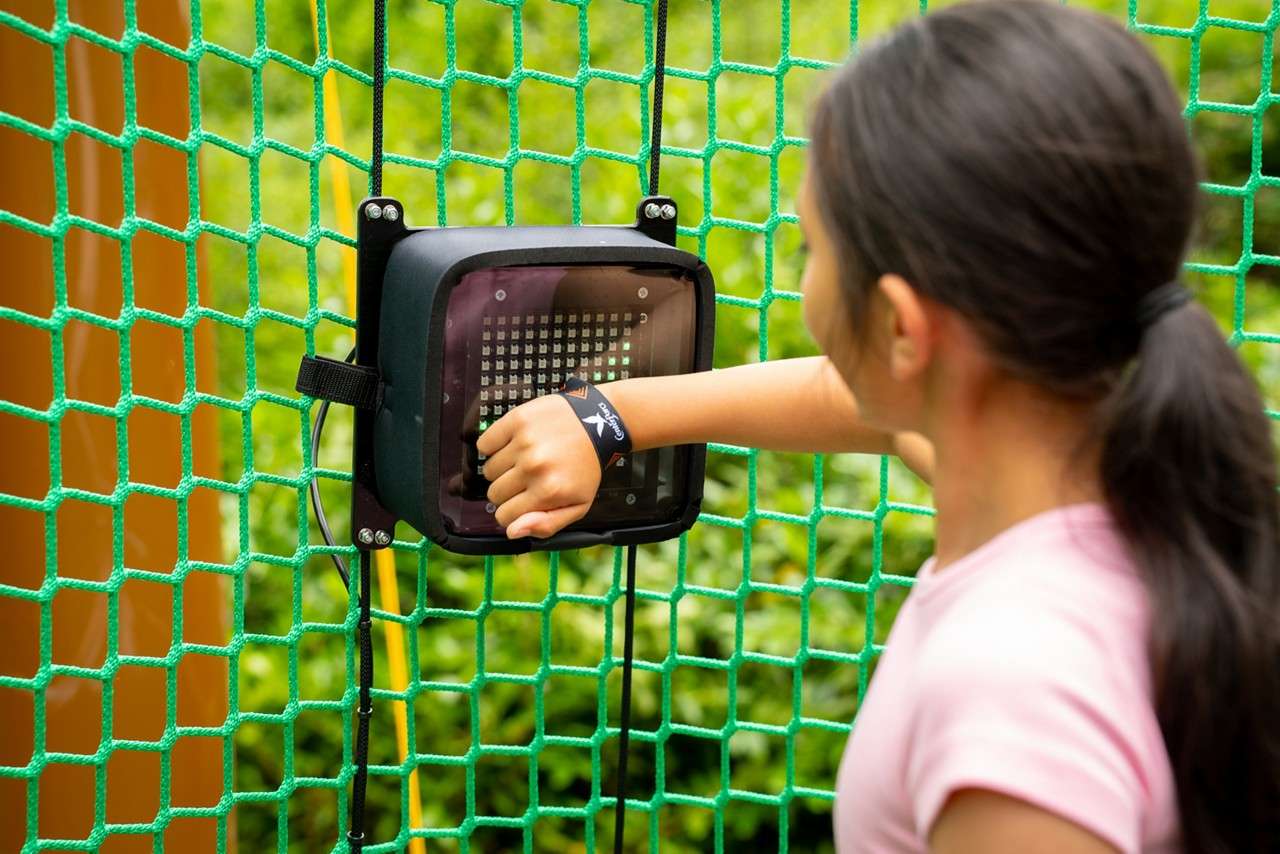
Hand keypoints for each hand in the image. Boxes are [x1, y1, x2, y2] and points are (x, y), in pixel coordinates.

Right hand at [475, 392, 601, 538]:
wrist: (598, 424)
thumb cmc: (585, 467)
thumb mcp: (578, 506)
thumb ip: (546, 526)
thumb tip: (511, 532)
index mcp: (549, 491)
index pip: (504, 516)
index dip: (512, 511)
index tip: (523, 501)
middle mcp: (535, 467)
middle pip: (494, 493)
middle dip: (508, 490)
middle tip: (528, 478)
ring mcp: (524, 442)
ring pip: (488, 470)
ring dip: (502, 468)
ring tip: (524, 460)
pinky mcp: (517, 421)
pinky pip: (484, 444)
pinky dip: (493, 447)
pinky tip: (513, 445)